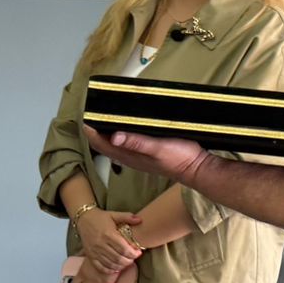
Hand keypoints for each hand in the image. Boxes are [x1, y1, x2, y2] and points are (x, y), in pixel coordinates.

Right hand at [78, 207, 144, 276]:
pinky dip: (110, 270)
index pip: (124, 249)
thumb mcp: (113, 215)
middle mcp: (101, 244)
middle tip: (133, 258)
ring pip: (111, 264)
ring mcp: (95, 251)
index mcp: (108, 234)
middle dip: (129, 260)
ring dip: (121, 265)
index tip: (138, 252)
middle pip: (119, 258)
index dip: (133, 253)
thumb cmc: (99, 217)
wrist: (83, 219)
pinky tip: (116, 267)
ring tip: (126, 262)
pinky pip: (101, 267)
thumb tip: (140, 220)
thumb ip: (127, 217)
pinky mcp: (90, 255)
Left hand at [87, 128, 206, 183]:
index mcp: (129, 156)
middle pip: (105, 144)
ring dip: (107, 132)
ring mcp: (138, 157)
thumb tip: (114, 137)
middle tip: (92, 113)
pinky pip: (127, 144)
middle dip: (96, 130)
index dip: (92, 132)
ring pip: (115, 144)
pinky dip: (120, 133)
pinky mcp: (147, 154)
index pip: (102, 144)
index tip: (86, 117)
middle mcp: (130, 157)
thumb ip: (137, 142)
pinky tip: (125, 126)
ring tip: (104, 117)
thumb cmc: (180, 158)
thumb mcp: (158, 148)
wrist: (197, 168)